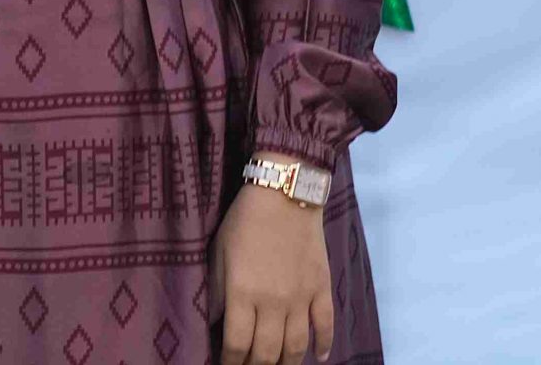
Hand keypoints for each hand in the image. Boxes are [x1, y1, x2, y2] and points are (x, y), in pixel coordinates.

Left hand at [210, 182, 334, 364]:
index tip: (226, 364)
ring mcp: (301, 298)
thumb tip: (214, 321)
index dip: (231, 361)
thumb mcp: (219, 251)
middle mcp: (274, 303)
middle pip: (267, 353)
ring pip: (296, 346)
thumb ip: (216, 290)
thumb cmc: (245, 220)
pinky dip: (324, 344)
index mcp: (243, 293)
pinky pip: (326, 325)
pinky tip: (320, 357)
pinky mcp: (321, 288)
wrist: (285, 193)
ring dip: (287, 363)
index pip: (237, 344)